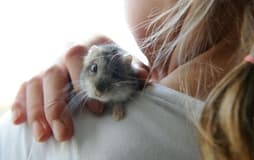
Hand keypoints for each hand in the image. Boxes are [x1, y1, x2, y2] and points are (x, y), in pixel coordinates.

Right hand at [11, 35, 148, 141]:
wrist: (98, 51)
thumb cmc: (114, 61)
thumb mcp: (127, 63)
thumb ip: (135, 69)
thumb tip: (144, 78)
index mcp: (87, 44)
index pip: (79, 58)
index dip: (85, 83)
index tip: (96, 109)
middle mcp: (63, 52)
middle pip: (52, 75)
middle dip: (56, 106)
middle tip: (64, 134)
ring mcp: (48, 64)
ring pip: (34, 83)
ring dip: (37, 111)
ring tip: (43, 136)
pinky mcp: (37, 76)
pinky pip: (22, 88)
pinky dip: (20, 104)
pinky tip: (19, 122)